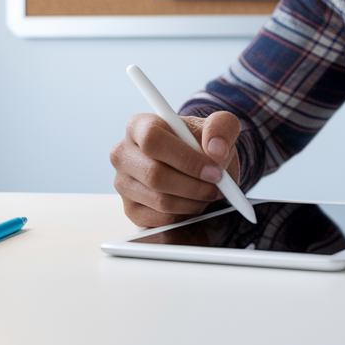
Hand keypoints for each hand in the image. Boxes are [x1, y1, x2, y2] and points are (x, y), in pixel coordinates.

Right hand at [110, 110, 241, 227]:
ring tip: (209, 192)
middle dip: (194, 185)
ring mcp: (123, 183)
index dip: (185, 158)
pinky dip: (185, 214)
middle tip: (217, 185)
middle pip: (155, 175)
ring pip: (160, 201)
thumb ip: (221, 127)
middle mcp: (123, 154)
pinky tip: (194, 201)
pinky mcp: (131, 209)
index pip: (152, 140)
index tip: (213, 169)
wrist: (197, 163)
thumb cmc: (202, 141)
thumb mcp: (219, 125)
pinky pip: (161, 219)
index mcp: (138, 126)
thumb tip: (215, 150)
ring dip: (193, 201)